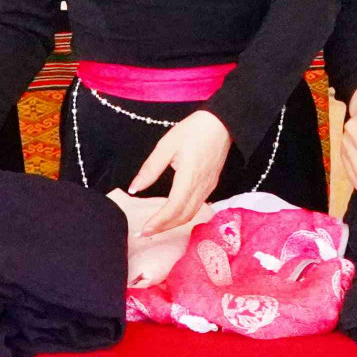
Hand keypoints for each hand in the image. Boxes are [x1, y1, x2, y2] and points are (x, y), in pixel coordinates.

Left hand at [124, 109, 233, 236]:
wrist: (222, 123)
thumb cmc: (193, 130)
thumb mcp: (166, 145)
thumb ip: (150, 169)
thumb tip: (134, 189)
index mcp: (189, 176)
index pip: (173, 207)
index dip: (158, 221)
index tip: (143, 229)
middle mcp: (201, 186)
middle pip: (183, 216)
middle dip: (163, 227)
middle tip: (145, 233)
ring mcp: (208, 187)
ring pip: (191, 214)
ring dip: (173, 224)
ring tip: (156, 227)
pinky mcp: (211, 185)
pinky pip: (197, 207)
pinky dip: (182, 215)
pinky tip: (171, 215)